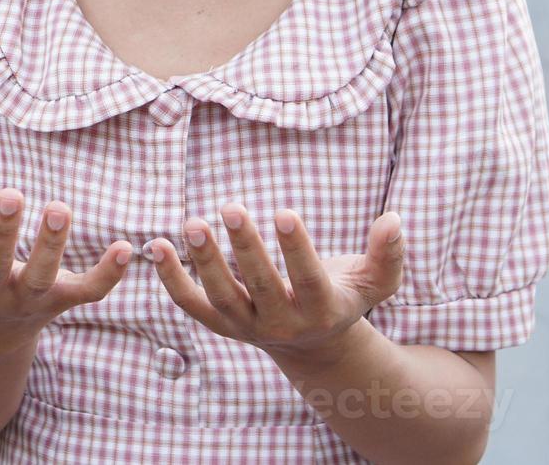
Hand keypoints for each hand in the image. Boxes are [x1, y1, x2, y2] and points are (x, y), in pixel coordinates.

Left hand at [145, 204, 404, 361]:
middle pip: (260, 287)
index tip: (286, 211)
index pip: (307, 279)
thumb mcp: (373, 281)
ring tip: (192, 222)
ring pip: (221, 298)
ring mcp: (247, 327)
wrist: (312, 342)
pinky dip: (170, 278)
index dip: (296, 248)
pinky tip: (155, 245)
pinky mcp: (219, 324)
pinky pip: (190, 304)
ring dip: (203, 261)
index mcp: (321, 311)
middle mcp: (282, 324)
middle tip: (231, 206)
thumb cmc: (343, 294)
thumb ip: (387, 254)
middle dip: (245, 248)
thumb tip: (393, 219)